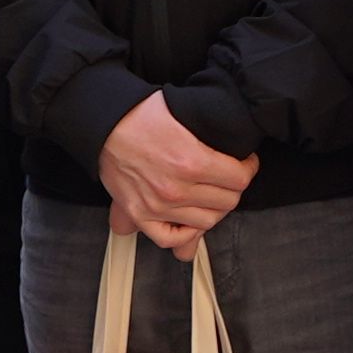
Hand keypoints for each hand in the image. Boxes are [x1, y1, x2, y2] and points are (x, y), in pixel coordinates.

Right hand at [99, 94, 253, 253]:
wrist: (104, 124)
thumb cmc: (142, 114)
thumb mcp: (185, 114)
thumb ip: (212, 135)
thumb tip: (236, 147)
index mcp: (192, 162)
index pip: (240, 180)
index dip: (247, 168)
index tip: (245, 163)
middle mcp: (177, 189)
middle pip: (227, 203)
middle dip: (232, 188)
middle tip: (228, 177)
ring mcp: (157, 205)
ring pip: (206, 222)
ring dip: (212, 209)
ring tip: (209, 195)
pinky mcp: (139, 214)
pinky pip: (170, 238)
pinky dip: (184, 234)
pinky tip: (188, 219)